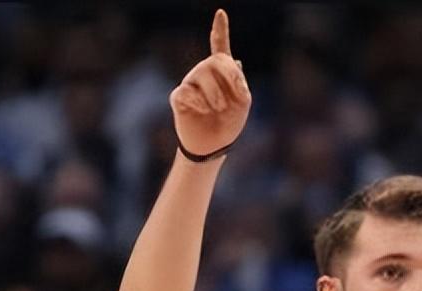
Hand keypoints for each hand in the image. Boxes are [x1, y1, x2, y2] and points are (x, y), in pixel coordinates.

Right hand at [169, 9, 251, 155]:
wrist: (213, 146)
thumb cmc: (229, 123)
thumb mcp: (242, 101)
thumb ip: (238, 81)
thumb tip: (234, 62)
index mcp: (222, 72)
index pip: (220, 46)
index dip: (220, 30)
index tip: (220, 13)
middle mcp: (204, 72)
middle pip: (215, 62)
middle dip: (228, 79)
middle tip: (232, 101)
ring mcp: (189, 83)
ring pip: (201, 75)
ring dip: (216, 96)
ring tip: (218, 109)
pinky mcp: (178, 96)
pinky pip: (187, 92)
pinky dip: (200, 104)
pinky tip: (203, 111)